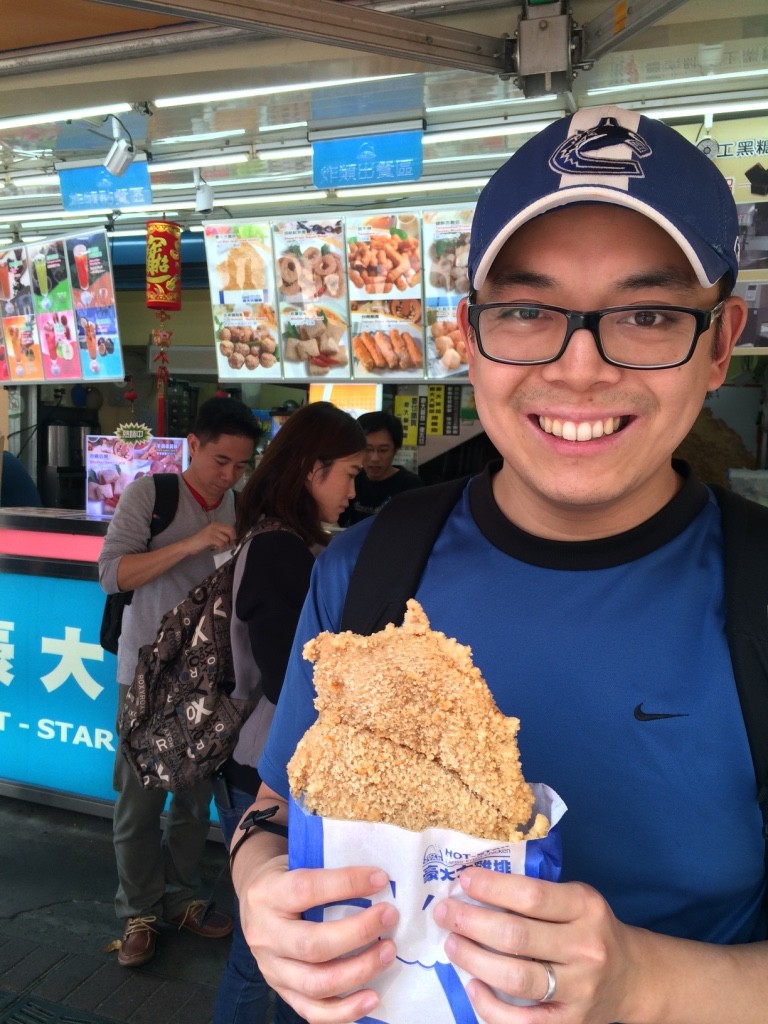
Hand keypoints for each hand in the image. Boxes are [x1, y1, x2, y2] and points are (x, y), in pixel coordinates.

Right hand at [191, 521, 235, 554]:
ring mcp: (211, 532)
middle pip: (230, 531)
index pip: (230, 527)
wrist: (190, 544)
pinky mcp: (209, 538)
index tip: (232, 541)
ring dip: (225, 545)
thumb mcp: (212, 535)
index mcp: (215, 524)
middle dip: (232, 539)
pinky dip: (221, 548)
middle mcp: (214, 526)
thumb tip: (232, 538)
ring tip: (219, 547)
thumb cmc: (201, 541)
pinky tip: (218, 549)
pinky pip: (221, 543)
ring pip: (226, 538)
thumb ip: (221, 534)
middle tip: (229, 545)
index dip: (233, 534)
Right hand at [240, 857, 398, 1022]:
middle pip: (312, 945)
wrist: (255, 904)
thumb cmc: (286, 878)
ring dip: (358, 971)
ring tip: (388, 953)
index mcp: (268, 894)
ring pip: (315, 983)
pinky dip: (345, 1010)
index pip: (306, 889)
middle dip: (358, 933)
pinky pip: (313, 1011)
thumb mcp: (296, 862)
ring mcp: (272, 969)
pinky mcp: (282, 992)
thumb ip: (328, 867)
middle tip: (389, 917)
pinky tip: (372, 998)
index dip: (345, 884)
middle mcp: (265, 935)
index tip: (379, 878)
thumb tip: (378, 875)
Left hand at [434, 868, 638, 1023]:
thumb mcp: (576, 900)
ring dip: (475, 960)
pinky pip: (522, 1021)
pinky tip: (473, 985)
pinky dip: (490, 1006)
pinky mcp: (570, 1023)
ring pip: (517, 978)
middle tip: (445, 913)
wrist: (631, 977)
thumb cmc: (589, 929)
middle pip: (517, 937)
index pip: (531, 895)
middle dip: (472, 922)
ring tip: (452, 945)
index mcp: (586, 908)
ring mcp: (580, 990)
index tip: (464, 879)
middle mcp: (586, 948)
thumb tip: (474, 887)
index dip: (493, 887)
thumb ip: (536, 895)